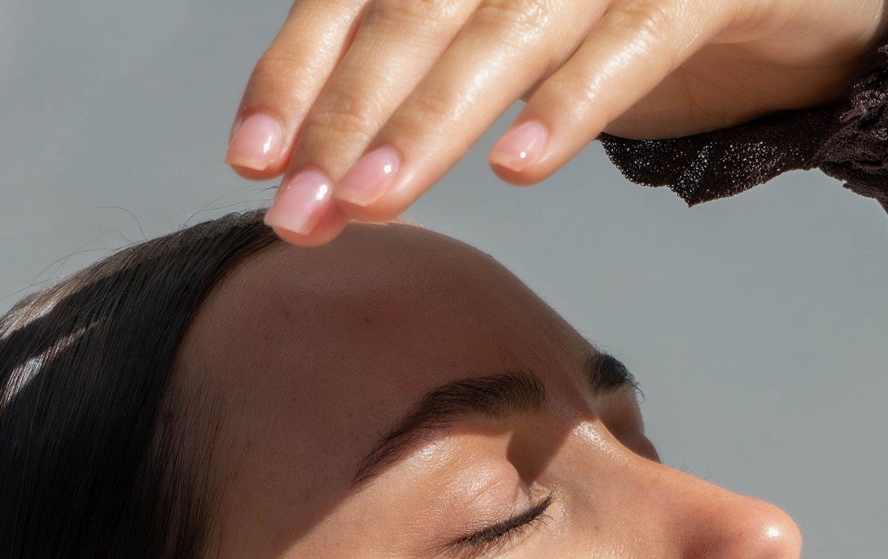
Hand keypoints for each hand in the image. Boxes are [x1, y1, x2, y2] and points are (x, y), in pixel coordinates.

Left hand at [224, 0, 887, 245]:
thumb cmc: (627, 15)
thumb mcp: (512, 28)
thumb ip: (425, 64)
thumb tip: (314, 165)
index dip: (299, 70)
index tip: (255, 160)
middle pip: (416, 6)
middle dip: (349, 113)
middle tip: (303, 209)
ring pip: (506, 24)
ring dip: (433, 117)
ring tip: (375, 197)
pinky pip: (631, 41)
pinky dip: (572, 103)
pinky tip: (517, 166)